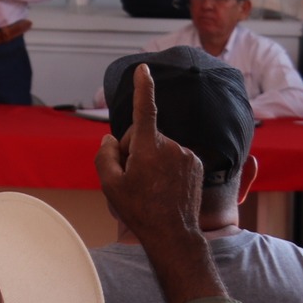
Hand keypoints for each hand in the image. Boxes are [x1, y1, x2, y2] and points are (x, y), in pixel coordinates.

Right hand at [95, 64, 203, 251]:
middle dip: (133, 149)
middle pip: (143, 135)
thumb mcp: (110, 184)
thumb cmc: (139, 210)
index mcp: (150, 148)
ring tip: (148, 186)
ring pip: (158, 146)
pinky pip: (173, 156)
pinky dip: (165, 166)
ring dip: (150, 159)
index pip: (145, 110)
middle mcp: (172, 147)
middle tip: (130, 177)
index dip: (143, 88)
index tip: (144, 68)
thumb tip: (110, 139)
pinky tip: (162, 186)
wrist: (174, 234)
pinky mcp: (197, 164)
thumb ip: (105, 155)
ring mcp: (187, 155)